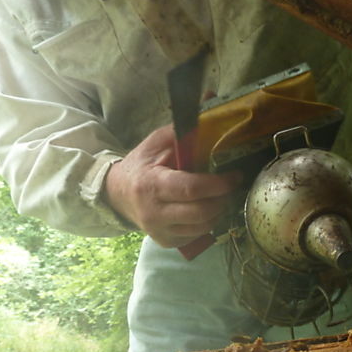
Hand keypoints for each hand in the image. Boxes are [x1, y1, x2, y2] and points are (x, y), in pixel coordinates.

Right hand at [103, 124, 240, 247]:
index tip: (234, 176)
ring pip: (202, 227)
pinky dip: (207, 223)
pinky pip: (196, 236)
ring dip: (218, 212)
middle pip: (201, 212)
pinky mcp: (166, 242)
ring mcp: (159, 231)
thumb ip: (183, 132)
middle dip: (223, 199)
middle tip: (231, 188)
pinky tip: (206, 209)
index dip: (218, 184)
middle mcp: (154, 213)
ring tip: (221, 197)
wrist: (118, 194)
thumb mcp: (156, 143)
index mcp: (151, 185)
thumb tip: (211, 109)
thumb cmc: (142, 165)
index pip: (191, 189)